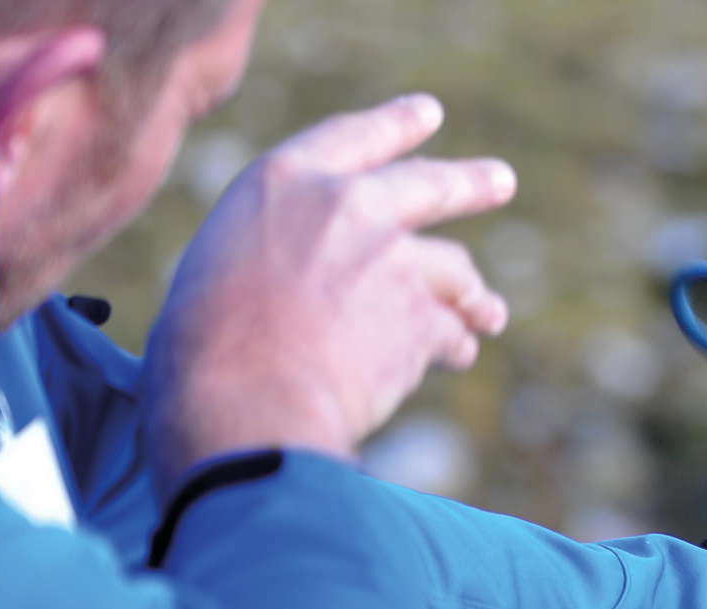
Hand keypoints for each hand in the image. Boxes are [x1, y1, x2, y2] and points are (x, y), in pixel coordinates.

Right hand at [144, 94, 516, 498]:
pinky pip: (450, 331)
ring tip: (489, 313)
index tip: (428, 113)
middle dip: (470, 183)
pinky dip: (455, 344)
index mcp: (285, 182)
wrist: (248, 397)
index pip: (351, 137)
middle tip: (501, 181)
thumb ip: (280, 254)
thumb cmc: (206, 345)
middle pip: (428, 186)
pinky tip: (460, 354)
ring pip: (454, 270)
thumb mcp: (221, 266)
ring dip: (473, 295)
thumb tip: (309, 287)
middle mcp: (349, 207)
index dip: (393, 124)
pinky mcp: (425, 316)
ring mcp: (396, 260)